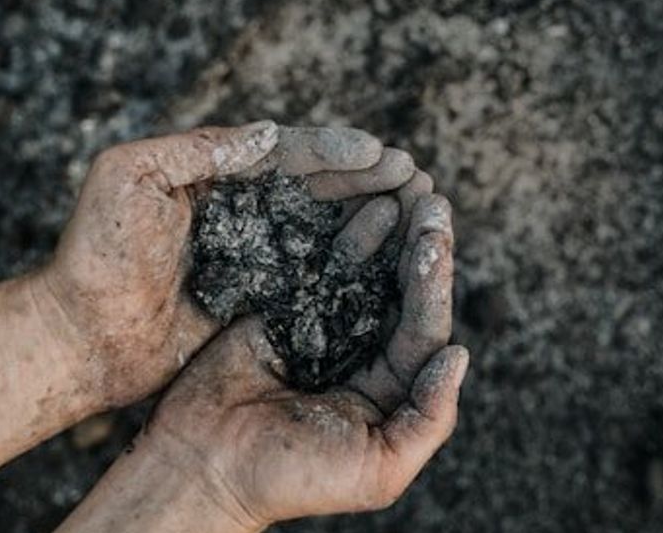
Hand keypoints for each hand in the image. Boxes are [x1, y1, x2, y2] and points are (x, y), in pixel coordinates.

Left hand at [32, 122, 416, 409]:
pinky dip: (353, 264)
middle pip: (315, 187)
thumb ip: (195, 150)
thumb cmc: (94, 251)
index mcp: (212, 174)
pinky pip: (314, 275)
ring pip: (323, 228)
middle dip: (367, 179)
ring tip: (417, 206)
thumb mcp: (128, 176)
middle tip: (416, 175)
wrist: (80, 335)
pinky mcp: (257, 299)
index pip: (283, 154)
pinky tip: (389, 258)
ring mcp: (252, 255)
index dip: (331, 151)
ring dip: (370, 216)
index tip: (375, 154)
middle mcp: (240, 210)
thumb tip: (268, 135)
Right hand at [141, 193, 463, 529]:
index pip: (423, 325)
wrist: (204, 465)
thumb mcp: (378, 470)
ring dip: (387, 226)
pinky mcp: (283, 306)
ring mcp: (323, 325)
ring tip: (405, 183)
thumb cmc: (292, 478)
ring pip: (365, 267)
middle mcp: (363, 352)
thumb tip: (458, 355)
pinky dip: (338, 230)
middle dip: (419, 243)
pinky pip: (317, 262)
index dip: (434, 280)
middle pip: (402, 288)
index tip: (436, 236)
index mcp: (391, 389)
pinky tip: (358, 199)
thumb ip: (428, 420)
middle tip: (431, 196)